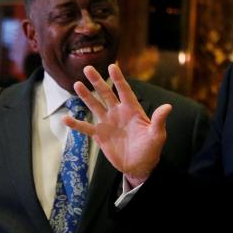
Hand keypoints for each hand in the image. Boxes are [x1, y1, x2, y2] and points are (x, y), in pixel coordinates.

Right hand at [65, 64, 169, 186]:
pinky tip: (65, 118)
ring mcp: (108, 123)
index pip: (124, 91)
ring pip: (94, 106)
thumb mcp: (157, 135)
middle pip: (106, 94)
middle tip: (87, 68)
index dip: (118, 79)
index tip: (112, 66)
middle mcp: (118, 113)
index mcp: (132, 110)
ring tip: (76, 84)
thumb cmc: (151, 149)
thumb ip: (159, 120)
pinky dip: (75, 124)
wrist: (139, 166)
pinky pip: (85, 128)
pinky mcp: (100, 135)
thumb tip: (168, 106)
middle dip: (97, 81)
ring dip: (86, 96)